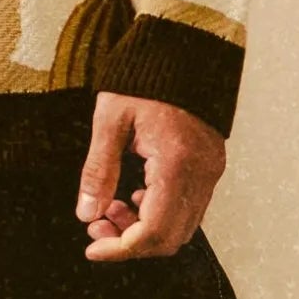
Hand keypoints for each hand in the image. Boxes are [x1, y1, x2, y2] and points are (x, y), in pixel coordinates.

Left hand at [77, 93, 225, 260]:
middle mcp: (201, 173)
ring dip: (144, 229)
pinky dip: (160, 213)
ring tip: (112, 206)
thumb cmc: (145, 78)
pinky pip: (189, 208)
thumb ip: (99, 170)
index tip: (92, 247)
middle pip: (170, 238)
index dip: (120, 248)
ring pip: (181, 228)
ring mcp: (211, 171)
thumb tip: (87, 214)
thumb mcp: (110, 120)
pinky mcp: (212, 166)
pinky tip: (135, 193)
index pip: (152, 231)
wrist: (184, 50)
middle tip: (97, 226)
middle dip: (130, 242)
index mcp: (176, 163)